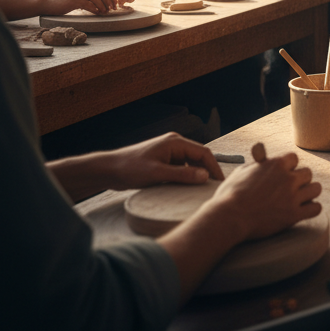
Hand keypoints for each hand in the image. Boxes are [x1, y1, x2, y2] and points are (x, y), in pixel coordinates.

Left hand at [100, 132, 224, 189]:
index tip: (220, 182)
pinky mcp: (163, 160)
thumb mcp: (157, 173)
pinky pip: (181, 166)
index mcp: (175, 142)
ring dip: (197, 173)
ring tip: (203, 188)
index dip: (214, 166)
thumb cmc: (131, 169)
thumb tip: (204, 176)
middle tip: (214, 187)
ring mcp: (169, 152)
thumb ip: (182, 174)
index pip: (203, 152)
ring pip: (191, 161)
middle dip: (208, 170)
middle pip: (199, 156)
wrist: (109, 170)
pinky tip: (188, 186)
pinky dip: (187, 175)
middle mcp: (174, 144)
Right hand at [209, 151, 322, 240]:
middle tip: (290, 189)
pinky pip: (316, 208)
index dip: (288, 167)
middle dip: (300, 180)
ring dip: (309, 193)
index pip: (294, 158)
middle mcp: (288, 178)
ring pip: (316, 188)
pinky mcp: (294, 215)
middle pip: (308, 173)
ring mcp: (292, 197)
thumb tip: (259, 151)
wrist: (229, 218)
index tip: (282, 174)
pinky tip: (302, 211)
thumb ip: (257, 162)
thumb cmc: (231, 194)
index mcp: (276, 164)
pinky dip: (311, 209)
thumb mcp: (242, 171)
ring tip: (300, 199)